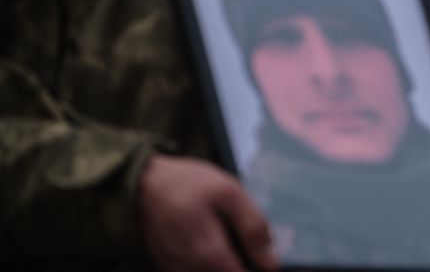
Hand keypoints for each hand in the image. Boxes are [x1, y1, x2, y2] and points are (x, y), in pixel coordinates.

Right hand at [139, 154, 277, 271]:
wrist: (140, 184)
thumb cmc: (186, 184)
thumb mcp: (227, 192)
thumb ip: (252, 226)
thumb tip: (272, 262)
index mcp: (209, 256)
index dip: (260, 266)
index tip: (262, 250)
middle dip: (241, 261)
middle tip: (241, 235)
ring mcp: (176, 271)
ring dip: (223, 261)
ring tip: (223, 233)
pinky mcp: (166, 267)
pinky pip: (194, 269)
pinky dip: (206, 260)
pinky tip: (208, 237)